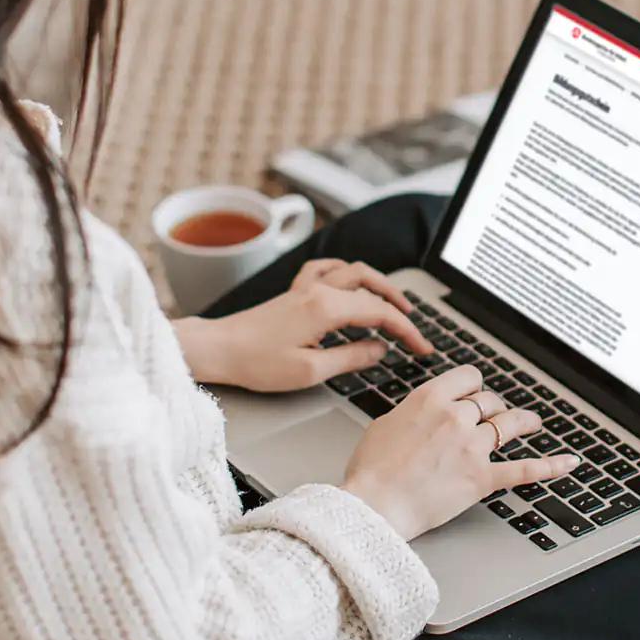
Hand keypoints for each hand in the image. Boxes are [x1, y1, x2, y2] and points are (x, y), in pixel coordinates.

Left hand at [173, 259, 431, 391]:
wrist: (217, 349)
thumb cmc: (257, 362)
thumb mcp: (311, 370)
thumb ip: (351, 358)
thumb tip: (379, 350)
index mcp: (326, 308)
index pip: (380, 313)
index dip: (407, 330)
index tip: (422, 347)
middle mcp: (318, 290)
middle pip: (371, 286)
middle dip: (399, 304)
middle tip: (414, 327)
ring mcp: (305, 289)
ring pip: (352, 271)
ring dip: (378, 283)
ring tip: (394, 302)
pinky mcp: (294, 294)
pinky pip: (326, 269)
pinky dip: (345, 272)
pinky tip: (350, 280)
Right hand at [343, 364, 579, 539]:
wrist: (374, 504)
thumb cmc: (372, 470)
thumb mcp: (386, 423)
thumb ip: (413, 412)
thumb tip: (425, 411)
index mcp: (430, 398)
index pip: (469, 377)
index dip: (474, 386)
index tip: (475, 393)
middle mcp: (456, 416)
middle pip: (489, 401)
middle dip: (492, 409)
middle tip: (494, 416)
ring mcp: (473, 446)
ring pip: (510, 423)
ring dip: (524, 421)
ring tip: (534, 422)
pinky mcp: (482, 477)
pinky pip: (524, 469)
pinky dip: (550, 466)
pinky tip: (568, 463)